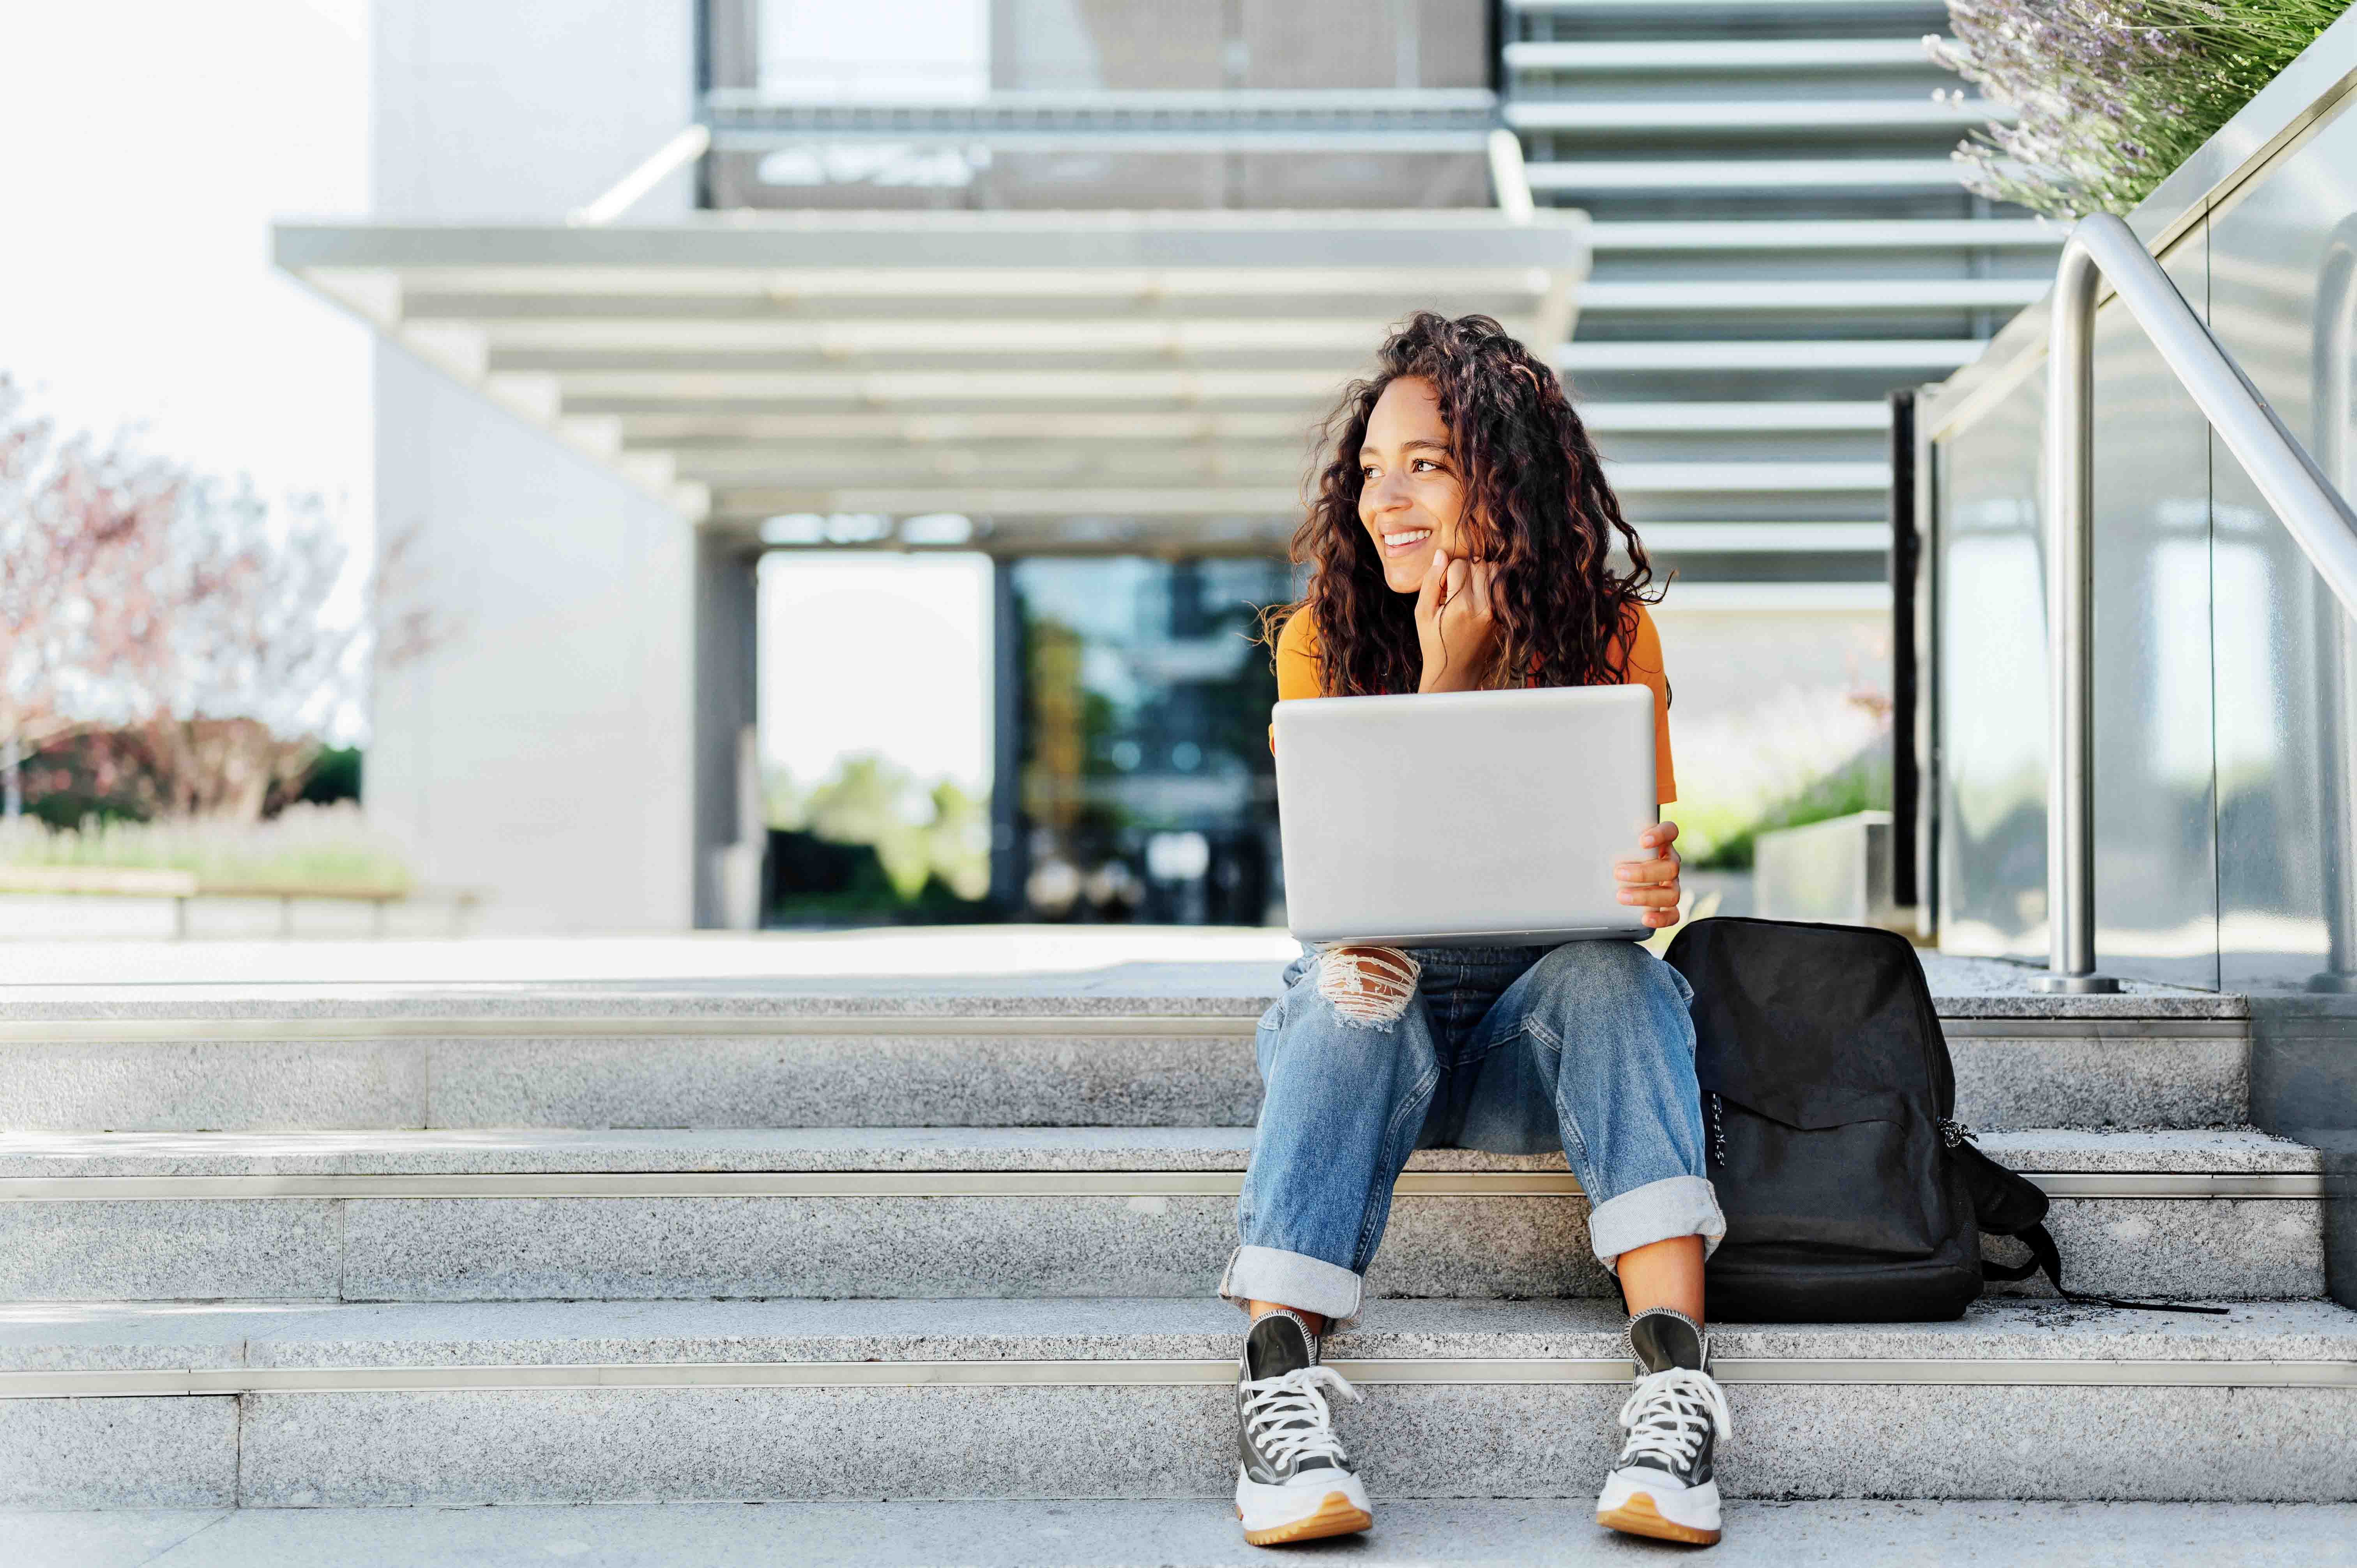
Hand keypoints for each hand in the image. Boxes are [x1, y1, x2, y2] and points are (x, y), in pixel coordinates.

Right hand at [1414, 549, 1499, 692]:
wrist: (1456, 671)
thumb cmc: (1434, 642)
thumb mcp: (1422, 613)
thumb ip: (1430, 581)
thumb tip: (1441, 554)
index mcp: (1460, 606)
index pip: (1458, 565)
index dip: (1447, 571)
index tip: (1443, 588)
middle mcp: (1483, 607)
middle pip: (1479, 564)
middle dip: (1465, 570)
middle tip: (1455, 587)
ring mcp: (1497, 612)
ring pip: (1494, 571)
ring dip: (1480, 574)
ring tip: (1468, 591)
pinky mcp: (1504, 616)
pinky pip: (1502, 586)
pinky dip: (1491, 585)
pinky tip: (1478, 598)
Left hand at [1617, 820, 1682, 929]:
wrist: (1616, 881)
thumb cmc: (1615, 858)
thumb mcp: (1613, 846)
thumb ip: (1609, 840)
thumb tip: (1583, 839)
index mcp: (1660, 844)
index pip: (1670, 831)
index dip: (1660, 834)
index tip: (1642, 841)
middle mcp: (1669, 864)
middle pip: (1670, 867)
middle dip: (1643, 872)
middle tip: (1617, 873)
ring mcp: (1671, 885)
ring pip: (1672, 893)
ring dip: (1646, 896)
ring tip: (1620, 896)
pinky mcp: (1669, 906)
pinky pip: (1673, 915)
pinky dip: (1660, 918)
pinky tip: (1644, 918)